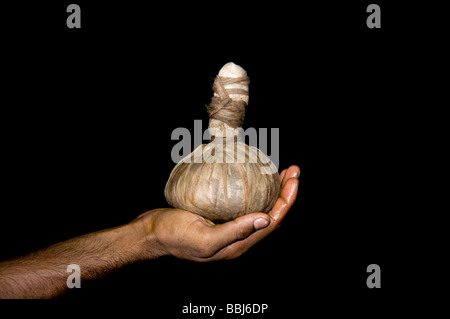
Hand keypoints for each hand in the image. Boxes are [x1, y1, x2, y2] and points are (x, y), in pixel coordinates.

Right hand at [134, 165, 299, 261]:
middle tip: (292, 170)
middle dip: (285, 192)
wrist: (150, 234)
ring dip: (272, 190)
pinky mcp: (219, 218)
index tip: (294, 178)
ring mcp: (228, 227)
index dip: (287, 200)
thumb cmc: (173, 237)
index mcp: (238, 245)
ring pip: (258, 207)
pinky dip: (253, 189)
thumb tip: (265, 219)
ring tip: (280, 171)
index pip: (272, 222)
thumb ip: (235, 232)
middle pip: (270, 214)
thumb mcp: (204, 238)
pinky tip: (251, 177)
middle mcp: (237, 238)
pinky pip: (242, 202)